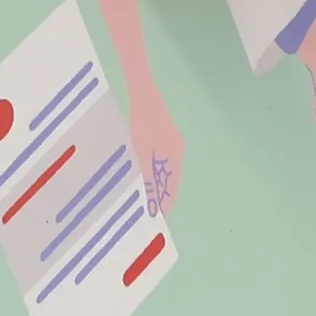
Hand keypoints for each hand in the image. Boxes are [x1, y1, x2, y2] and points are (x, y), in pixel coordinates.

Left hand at [130, 84, 184, 216]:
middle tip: (141, 213)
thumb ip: (149, 181)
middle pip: (169, 184)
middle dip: (158, 198)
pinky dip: (151, 174)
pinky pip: (160, 164)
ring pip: (164, 174)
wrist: (143, 94)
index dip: (164, 207)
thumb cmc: (142, 123)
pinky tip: (140, 178)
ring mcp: (171, 146)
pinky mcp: (163, 140)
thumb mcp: (143, 154)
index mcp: (175, 158)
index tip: (152, 221)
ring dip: (153, 187)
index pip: (172, 191)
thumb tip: (154, 207)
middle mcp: (177, 154)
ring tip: (139, 199)